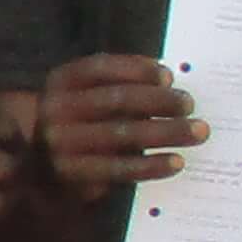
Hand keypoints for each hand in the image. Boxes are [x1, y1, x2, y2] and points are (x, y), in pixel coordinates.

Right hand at [39, 49, 198, 198]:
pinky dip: (151, 166)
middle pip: (116, 99)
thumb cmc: (80, 122)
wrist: (43, 166)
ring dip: (166, 132)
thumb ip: (119, 84)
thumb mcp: (87, 95)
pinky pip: (118, 169)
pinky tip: (176, 162)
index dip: (137, 69)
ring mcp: (60, 143)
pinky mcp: (72, 174)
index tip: (169, 76)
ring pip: (122, 134)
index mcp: (60, 81)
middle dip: (160, 100)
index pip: (100, 67)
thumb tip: (168, 80)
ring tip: (198, 132)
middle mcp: (55, 109)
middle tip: (190, 105)